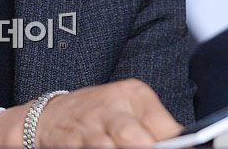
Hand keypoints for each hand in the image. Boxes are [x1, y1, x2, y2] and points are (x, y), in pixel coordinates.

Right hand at [0, 79, 182, 147]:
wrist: (51, 114)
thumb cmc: (101, 114)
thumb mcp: (130, 109)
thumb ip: (157, 128)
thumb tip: (186, 143)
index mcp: (134, 94)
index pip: (165, 127)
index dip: (174, 146)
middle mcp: (112, 106)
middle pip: (136, 138)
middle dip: (145, 148)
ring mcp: (89, 124)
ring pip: (109, 148)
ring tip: (116, 148)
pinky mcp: (71, 140)